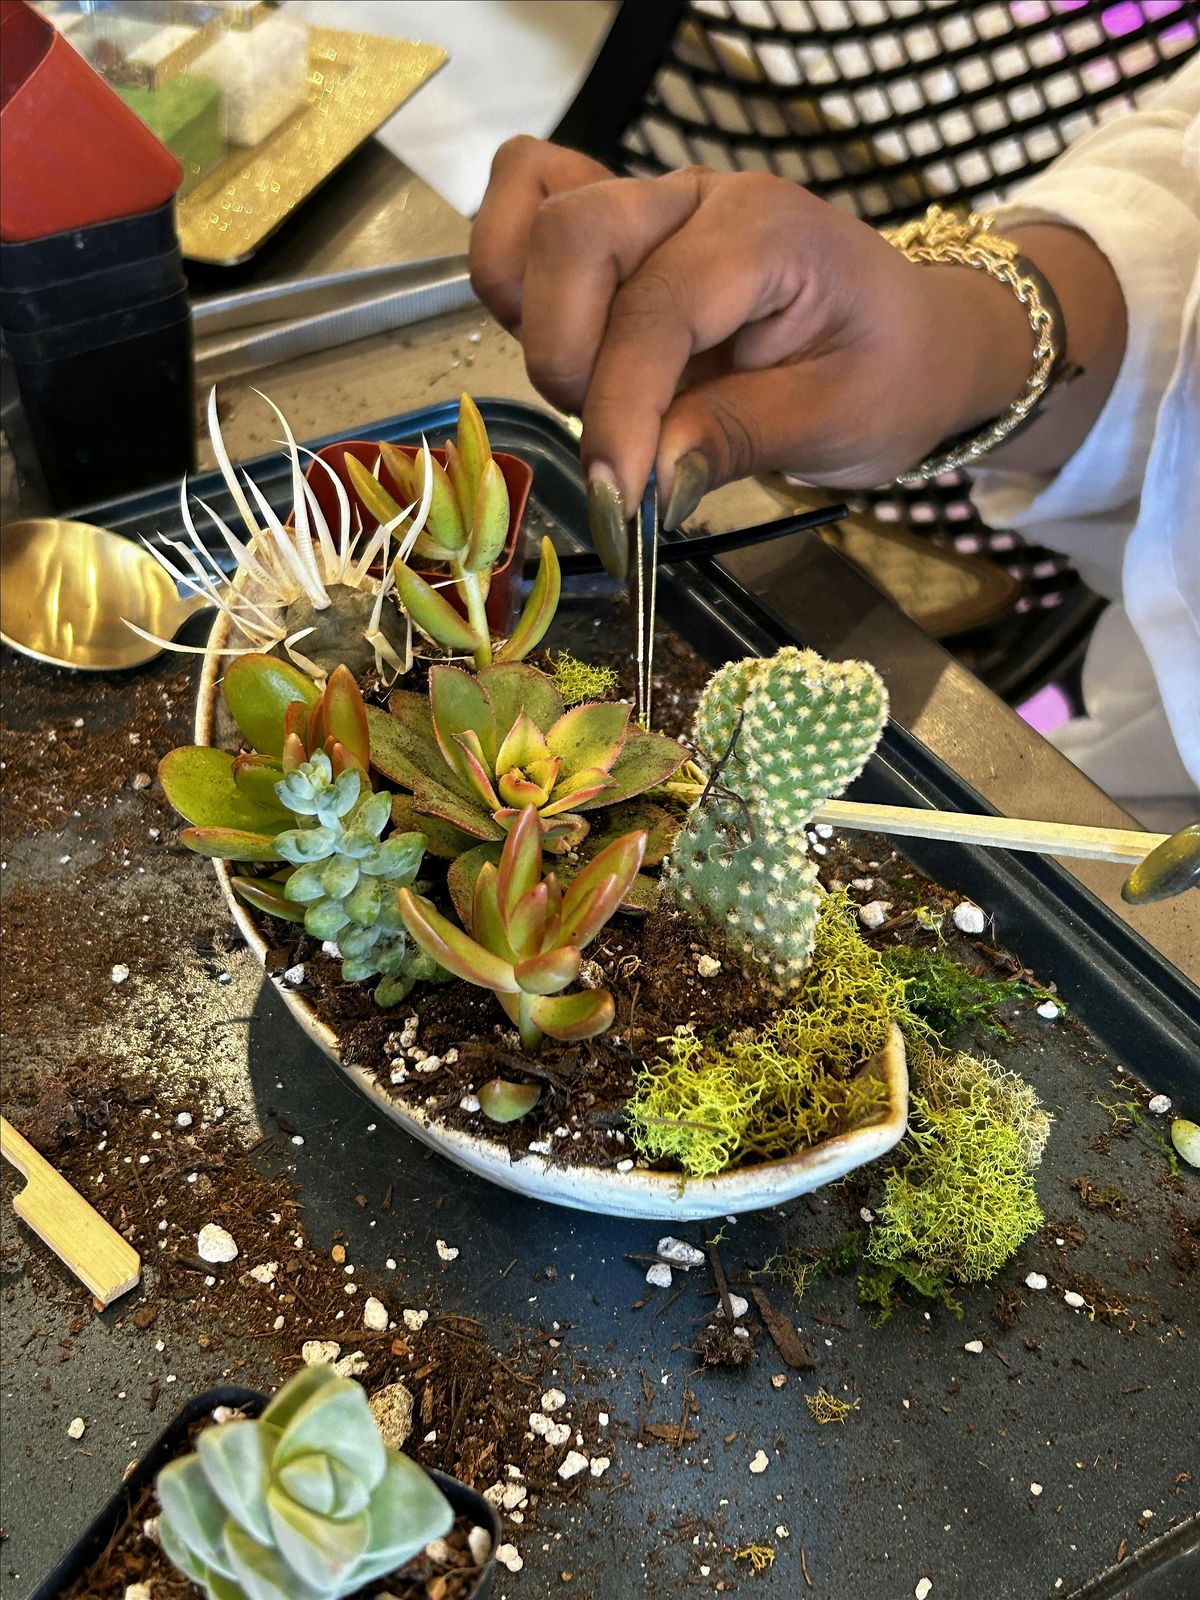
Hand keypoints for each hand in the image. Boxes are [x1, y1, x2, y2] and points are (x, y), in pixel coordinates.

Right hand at [470, 137, 1032, 567]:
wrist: (911, 343)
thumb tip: (648, 481)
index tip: (617, 498)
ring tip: (593, 395)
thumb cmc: (886, 377)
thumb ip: (734, 439)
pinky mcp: (624, 231)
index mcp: (768, 234)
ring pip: (537, 221)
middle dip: (569, 359)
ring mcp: (654, 205)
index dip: (622, 411)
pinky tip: (559, 335)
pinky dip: (514, 268)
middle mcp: (700, 200)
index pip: (658, 309)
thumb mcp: (834, 423)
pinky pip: (532, 202)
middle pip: (574, 237)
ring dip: (536, 322)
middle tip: (616, 444)